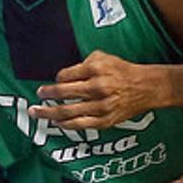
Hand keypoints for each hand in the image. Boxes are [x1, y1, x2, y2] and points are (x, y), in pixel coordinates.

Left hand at [30, 51, 162, 128]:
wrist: (145, 87)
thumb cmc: (122, 71)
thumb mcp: (104, 57)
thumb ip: (83, 63)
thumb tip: (65, 76)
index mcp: (96, 70)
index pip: (65, 76)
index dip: (56, 80)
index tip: (52, 83)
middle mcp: (97, 88)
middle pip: (63, 93)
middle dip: (46, 95)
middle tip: (37, 95)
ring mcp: (101, 106)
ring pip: (68, 111)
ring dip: (49, 112)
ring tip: (37, 112)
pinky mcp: (105, 120)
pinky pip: (80, 124)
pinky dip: (66, 124)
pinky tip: (57, 122)